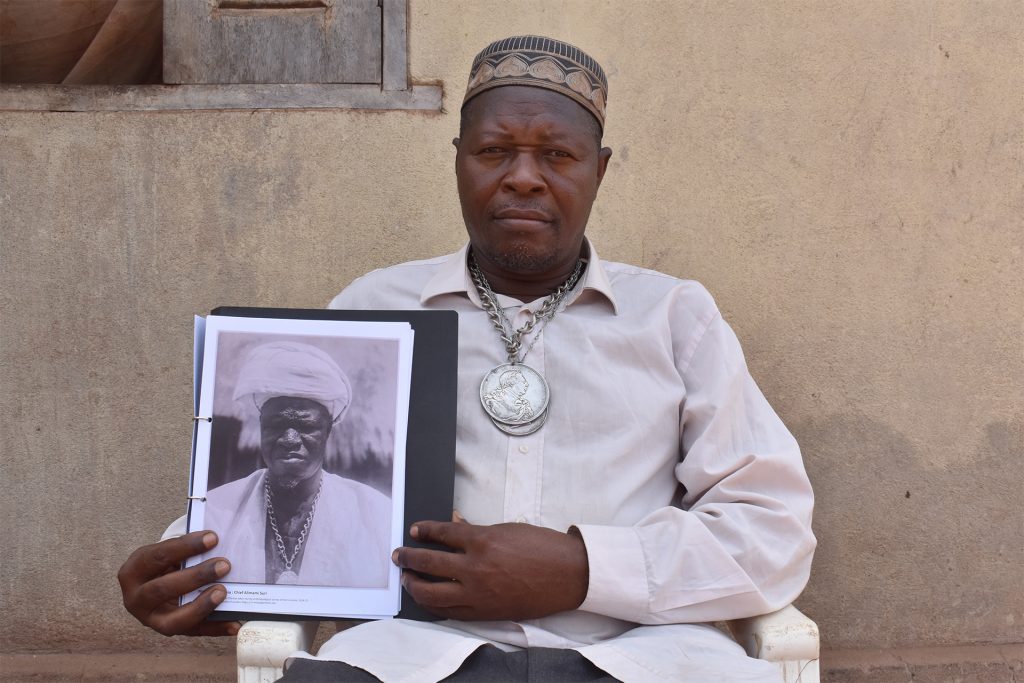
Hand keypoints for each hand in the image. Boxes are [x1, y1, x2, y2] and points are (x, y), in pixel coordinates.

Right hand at [117, 531, 240, 636]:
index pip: (158, 557)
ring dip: (201, 607)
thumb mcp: (165, 554)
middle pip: (163, 589)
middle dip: (196, 577)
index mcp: (133, 571)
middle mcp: (135, 599)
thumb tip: (217, 544)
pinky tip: (234, 624)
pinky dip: (215, 628)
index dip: (185, 547)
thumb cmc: (164, 564)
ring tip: (223, 592)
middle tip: (224, 565)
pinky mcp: (169, 631)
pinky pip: (194, 632)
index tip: (212, 538)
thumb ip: (185, 552)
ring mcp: (150, 620)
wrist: (151, 585)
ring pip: (174, 620)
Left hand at [392, 521, 588, 620]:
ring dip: (414, 585)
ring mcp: (478, 593)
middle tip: (399, 555)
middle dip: (409, 558)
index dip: (424, 531)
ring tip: (407, 579)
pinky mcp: (485, 612)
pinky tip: (428, 598)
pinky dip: (434, 604)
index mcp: (482, 540)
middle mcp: (476, 568)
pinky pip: (449, 611)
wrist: (568, 575)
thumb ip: (476, 530)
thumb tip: (453, 523)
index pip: (442, 534)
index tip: (414, 530)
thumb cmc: (542, 547)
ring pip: (433, 593)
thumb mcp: (507, 529)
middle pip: (429, 563)